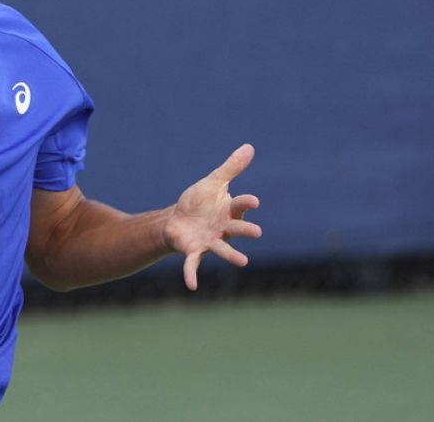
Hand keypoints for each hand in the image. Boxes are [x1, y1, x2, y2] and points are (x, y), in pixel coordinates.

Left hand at [162, 144, 261, 290]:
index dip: (245, 203)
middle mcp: (222, 228)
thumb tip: (249, 147)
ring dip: (232, 255)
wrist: (177, 220)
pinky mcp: (194, 251)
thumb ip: (231, 168)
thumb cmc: (198, 202)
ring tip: (244, 262)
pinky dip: (191, 275)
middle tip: (257, 232)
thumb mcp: (213, 182)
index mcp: (228, 211)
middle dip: (246, 229)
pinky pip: (193, 265)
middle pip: (237, 228)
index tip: (253, 201)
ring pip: (223, 248)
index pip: (240, 205)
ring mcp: (209, 241)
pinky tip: (191, 286)